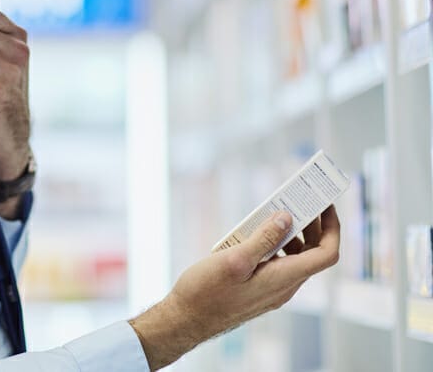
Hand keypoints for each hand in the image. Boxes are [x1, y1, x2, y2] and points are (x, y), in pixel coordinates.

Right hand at [130, 206, 339, 369]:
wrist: (186, 319)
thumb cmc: (206, 292)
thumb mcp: (234, 260)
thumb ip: (263, 239)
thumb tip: (287, 218)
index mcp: (283, 279)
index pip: (326, 254)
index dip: (332, 228)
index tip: (325, 205)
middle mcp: (284, 286)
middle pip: (312, 253)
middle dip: (311, 225)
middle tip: (299, 200)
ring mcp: (272, 289)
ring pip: (294, 258)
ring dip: (289, 233)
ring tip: (272, 213)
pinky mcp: (259, 289)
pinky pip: (277, 263)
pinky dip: (273, 244)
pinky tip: (254, 234)